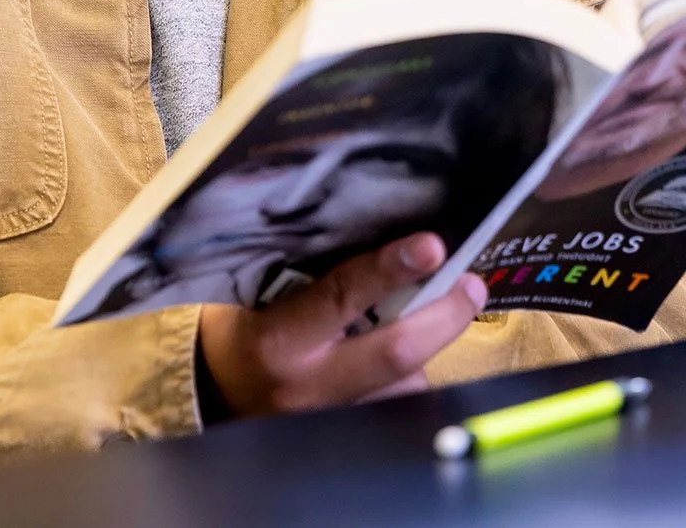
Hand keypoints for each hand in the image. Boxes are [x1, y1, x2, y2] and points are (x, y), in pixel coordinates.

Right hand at [196, 233, 488, 417]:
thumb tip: (394, 251)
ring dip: (429, 352)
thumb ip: (324, 281)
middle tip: (471, 286)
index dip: (390, 269)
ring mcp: (332, 421)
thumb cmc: (244, 325)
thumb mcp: (268, 294)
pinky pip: (398, 407)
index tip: (432, 245)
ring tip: (427, 323)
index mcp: (280, 338)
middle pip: (396, 352)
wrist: (215, 393)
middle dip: (444, 317)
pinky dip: (410, 380)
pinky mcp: (349, 440)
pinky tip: (399, 364)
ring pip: (406, 385)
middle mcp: (309, 385)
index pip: (342, 296)